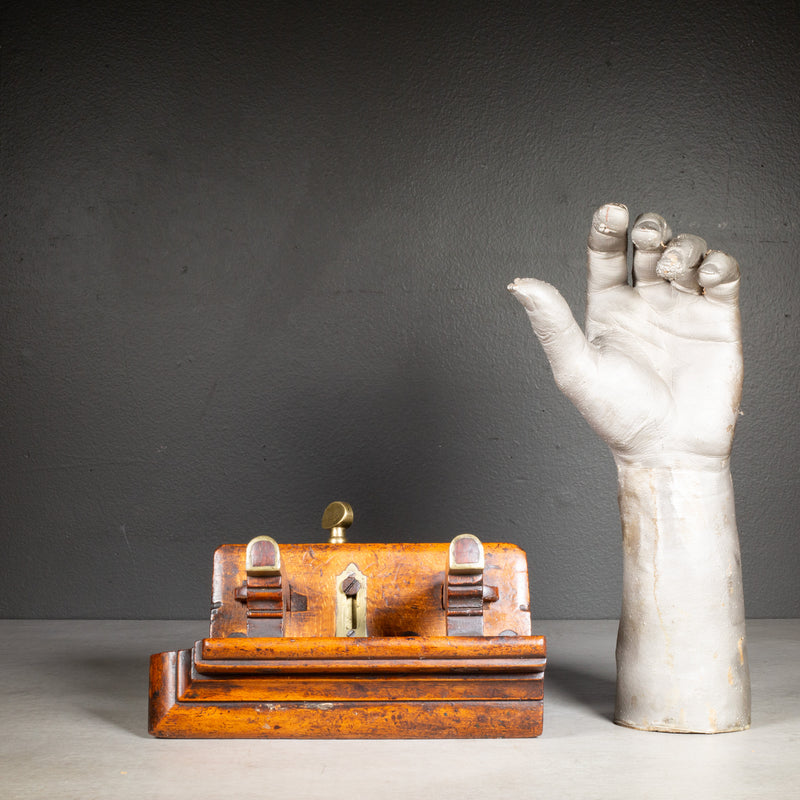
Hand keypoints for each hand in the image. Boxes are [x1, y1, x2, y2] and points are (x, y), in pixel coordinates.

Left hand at [508, 203, 741, 469]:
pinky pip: (723, 276)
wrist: (667, 449)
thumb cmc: (617, 416)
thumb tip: (518, 284)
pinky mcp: (718, 319)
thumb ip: (551, 322)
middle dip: (649, 228)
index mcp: (607, 309)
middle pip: (649, 244)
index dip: (607, 229)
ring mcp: (681, 308)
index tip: (611, 212)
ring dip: (682, 245)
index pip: (606, 255)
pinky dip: (718, 264)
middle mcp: (643, 303)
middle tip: (646, 236)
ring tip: (671, 267)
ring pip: (686, 252)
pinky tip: (705, 275)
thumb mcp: (575, 367)